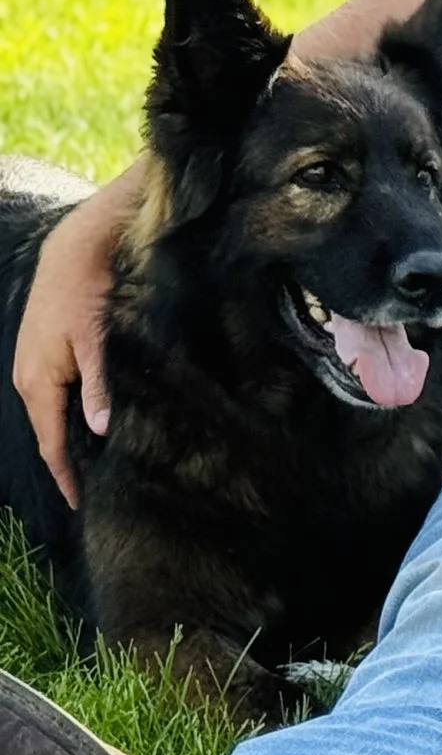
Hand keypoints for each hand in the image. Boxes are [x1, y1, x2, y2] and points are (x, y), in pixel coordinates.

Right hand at [12, 188, 124, 507]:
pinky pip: (53, 396)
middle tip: (97, 493)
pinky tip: (90, 423)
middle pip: (49, 434)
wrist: (75, 250)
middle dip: (68, 464)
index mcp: (38, 384)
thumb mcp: (97, 341)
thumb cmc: (88, 292)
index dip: (67, 477)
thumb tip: (99, 429)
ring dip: (69, 440)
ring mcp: (33, 366)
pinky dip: (69, 415)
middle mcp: (28, 380)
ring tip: (95, 467)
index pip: (51, 444)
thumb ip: (99, 385)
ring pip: (51, 415)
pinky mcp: (44, 354)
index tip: (84, 504)